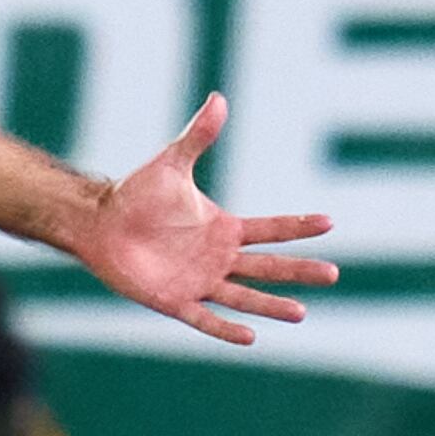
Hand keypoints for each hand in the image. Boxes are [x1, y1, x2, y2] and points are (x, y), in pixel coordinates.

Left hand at [60, 95, 334, 348]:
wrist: (100, 223)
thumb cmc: (136, 193)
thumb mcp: (172, 163)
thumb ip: (198, 136)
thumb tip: (218, 98)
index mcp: (223, 228)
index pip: (270, 229)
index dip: (298, 226)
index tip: (329, 222)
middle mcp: (218, 258)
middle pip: (268, 267)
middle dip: (300, 270)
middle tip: (334, 274)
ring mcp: (199, 281)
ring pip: (245, 297)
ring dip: (272, 305)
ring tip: (302, 312)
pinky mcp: (175, 301)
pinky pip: (205, 318)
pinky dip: (226, 328)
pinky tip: (250, 337)